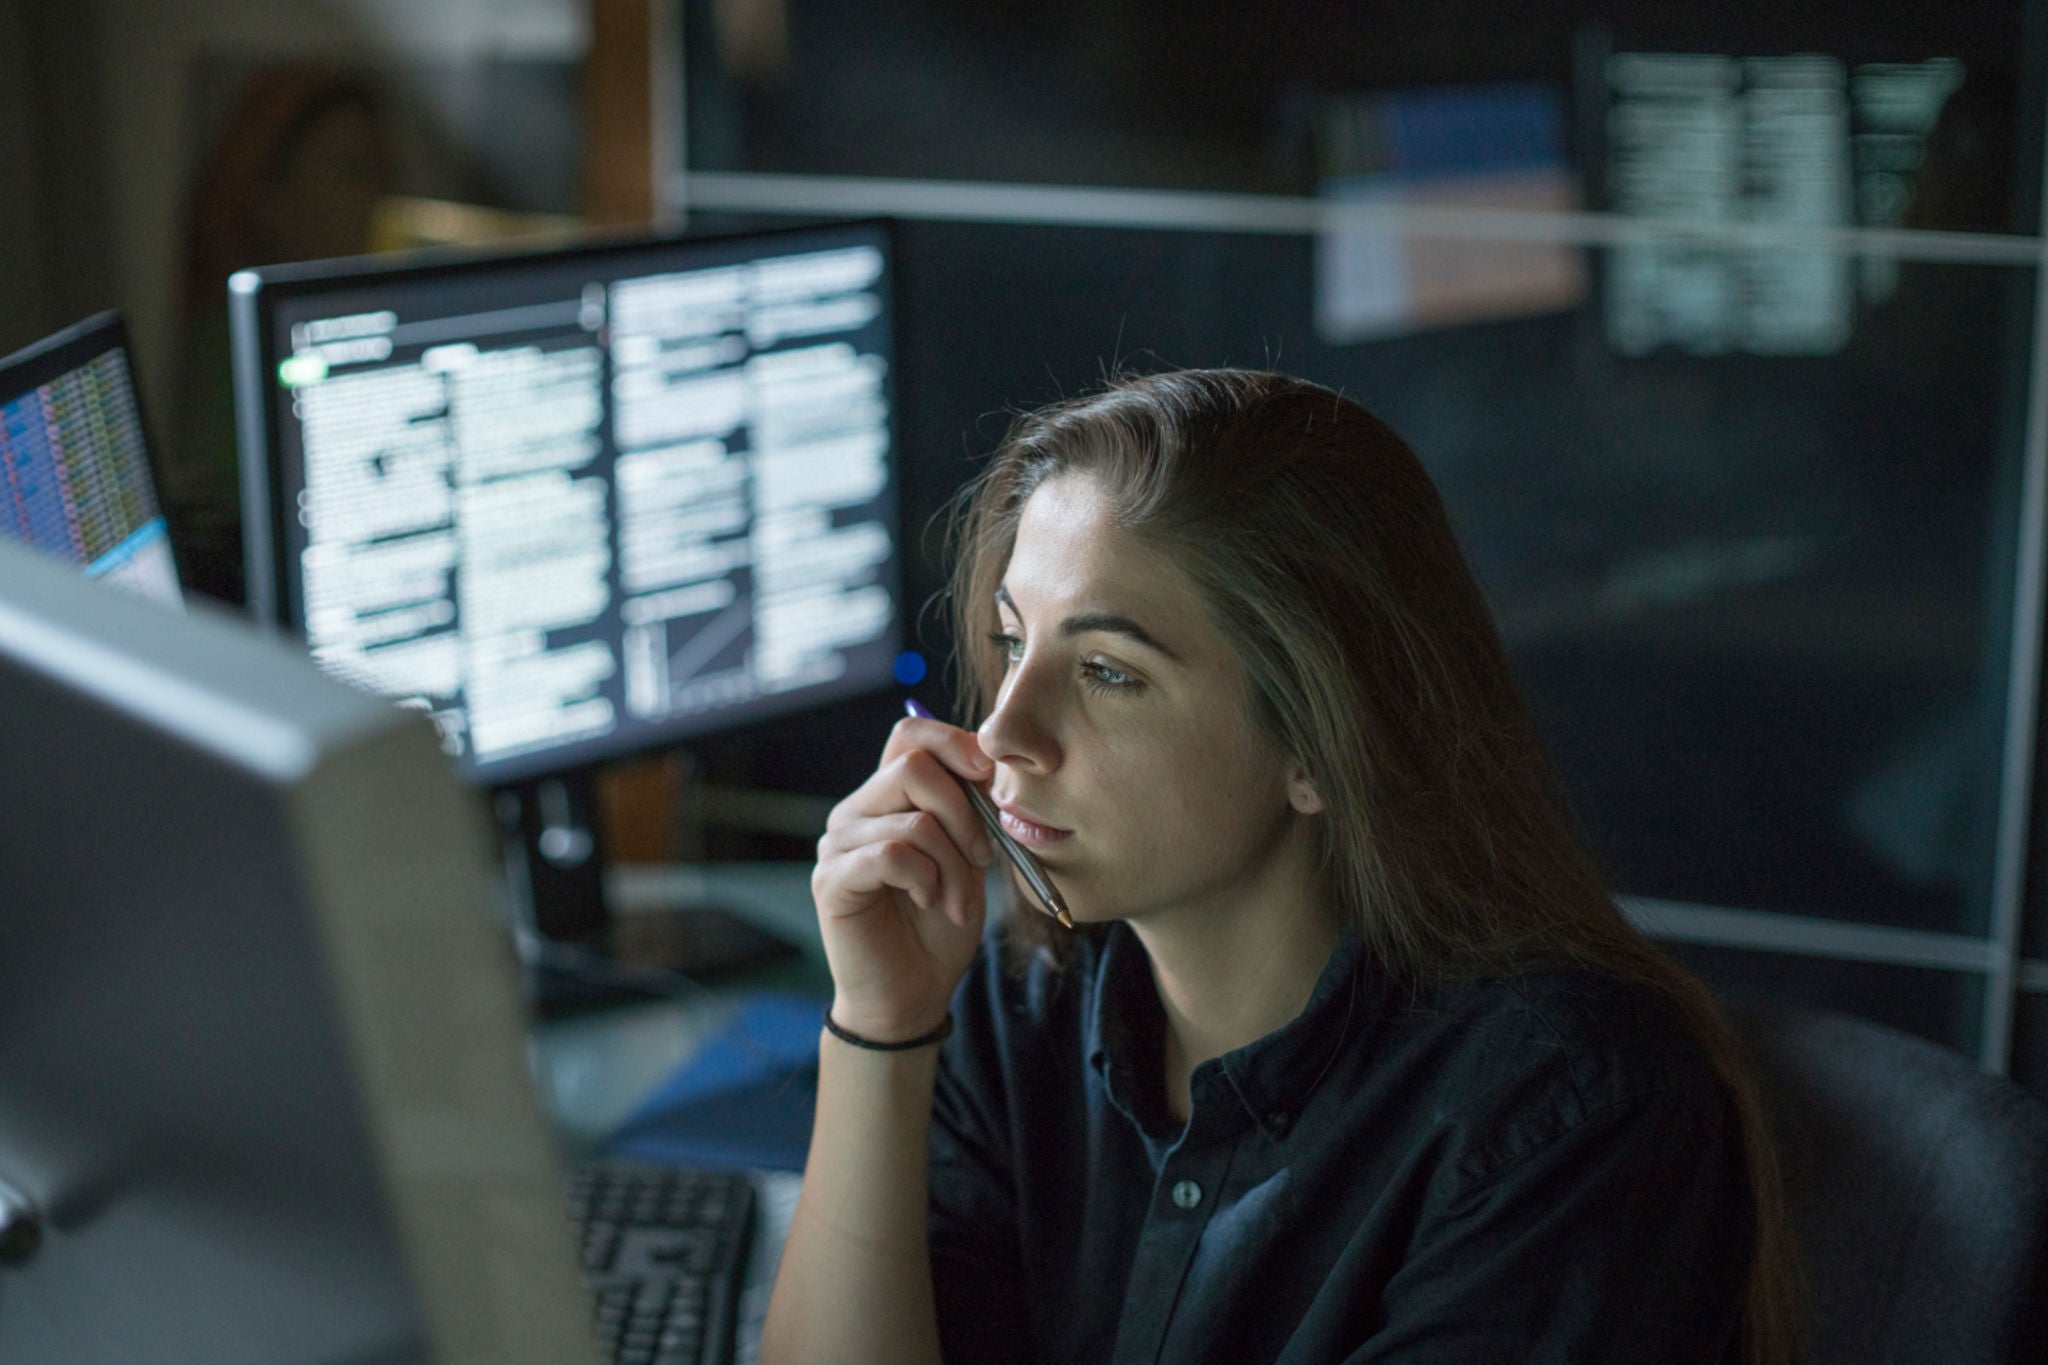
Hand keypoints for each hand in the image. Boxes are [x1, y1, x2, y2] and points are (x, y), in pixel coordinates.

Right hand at [812, 713, 996, 1041]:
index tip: (991, 775)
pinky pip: (892, 855)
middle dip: (965, 811)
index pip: (909, 734)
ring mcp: (838, 843)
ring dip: (953, 863)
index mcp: (887, 797)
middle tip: (983, 858)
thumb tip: (989, 759)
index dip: (954, 741)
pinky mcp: (831, 879)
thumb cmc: (941, 925)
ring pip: (913, 818)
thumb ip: (970, 809)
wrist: (913, 993)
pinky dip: (926, 879)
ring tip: (957, 900)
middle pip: (913, 765)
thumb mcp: (968, 858)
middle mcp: (856, 811)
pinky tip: (929, 902)